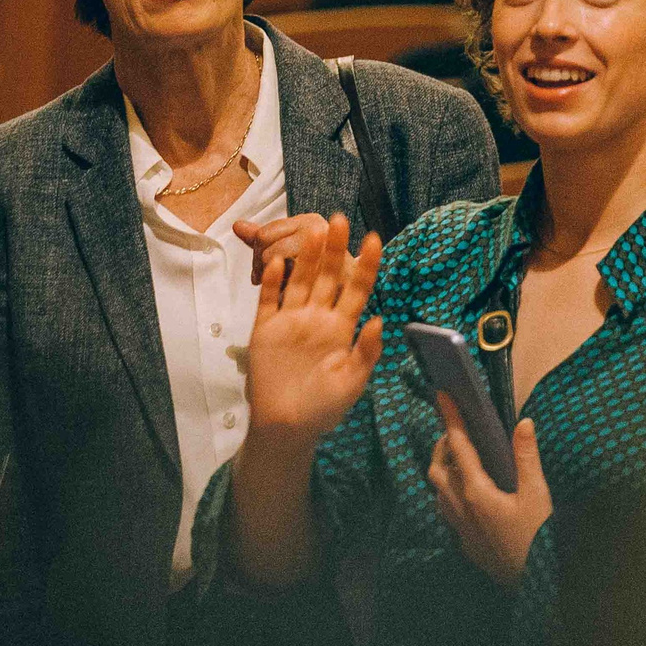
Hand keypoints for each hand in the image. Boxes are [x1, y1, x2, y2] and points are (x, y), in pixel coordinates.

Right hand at [243, 213, 381, 449]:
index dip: (366, 264)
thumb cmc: (323, 408)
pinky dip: (272, 281)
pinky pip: (269, 299)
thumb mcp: (352, 382)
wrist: (285, 427)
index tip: (374, 239)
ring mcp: (290, 320)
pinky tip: (277, 262)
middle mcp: (317, 318)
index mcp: (341, 328)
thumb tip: (380, 319)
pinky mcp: (265, 328)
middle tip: (340, 219)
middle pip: (328, 276)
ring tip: (313, 230)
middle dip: (334, 248)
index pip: (357, 288)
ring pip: (300, 280)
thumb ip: (366, 351)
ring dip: (306, 256)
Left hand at [428, 401, 552, 587]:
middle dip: (442, 446)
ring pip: (438, 491)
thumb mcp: (538, 495)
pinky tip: (467, 493)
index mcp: (476, 492)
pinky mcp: (464, 542)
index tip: (442, 396)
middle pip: (437, 468)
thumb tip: (523, 423)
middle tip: (456, 431)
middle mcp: (460, 508)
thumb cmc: (538, 539)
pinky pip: (447, 510)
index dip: (451, 419)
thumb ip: (526, 457)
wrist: (533, 585)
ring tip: (460, 459)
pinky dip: (450, 492)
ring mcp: (459, 527)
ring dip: (444, 470)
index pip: (458, 447)